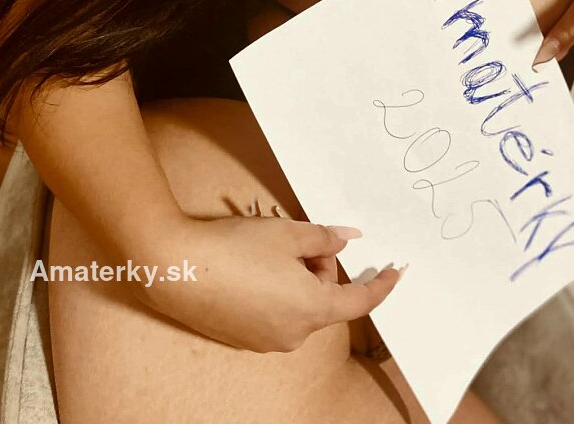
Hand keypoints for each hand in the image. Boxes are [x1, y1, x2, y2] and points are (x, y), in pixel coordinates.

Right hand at [132, 211, 402, 352]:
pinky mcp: (244, 339)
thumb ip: (323, 237)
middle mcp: (294, 333)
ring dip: (296, 277)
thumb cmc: (235, 248)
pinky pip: (275, 313)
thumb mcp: (287, 233)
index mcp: (312, 308)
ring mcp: (267, 341)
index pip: (360, 300)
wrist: (177, 268)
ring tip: (266, 250)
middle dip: (319, 266)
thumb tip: (346, 240)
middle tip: (297, 238)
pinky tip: (250, 268)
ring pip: (300, 304)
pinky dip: (275, 291)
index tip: (396, 271)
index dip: (381, 284)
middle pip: (325, 297)